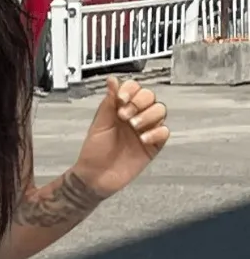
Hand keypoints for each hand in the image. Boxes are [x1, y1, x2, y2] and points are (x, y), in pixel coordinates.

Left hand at [73, 77, 169, 199]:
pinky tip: (143, 139)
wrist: (95, 178)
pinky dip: (156, 132)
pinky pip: (164, 132)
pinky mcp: (152, 146)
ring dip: (148, 115)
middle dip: (140, 102)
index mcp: (121, 109)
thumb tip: (112, 80)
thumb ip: (109, 102)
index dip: (131, 90)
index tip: (121, 100)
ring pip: (160, 110)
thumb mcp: (99, 124)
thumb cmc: (94, 152)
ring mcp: (145, 130)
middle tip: (125, 116)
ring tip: (134, 127)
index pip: (135, 89)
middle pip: (150, 96)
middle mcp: (135, 116)